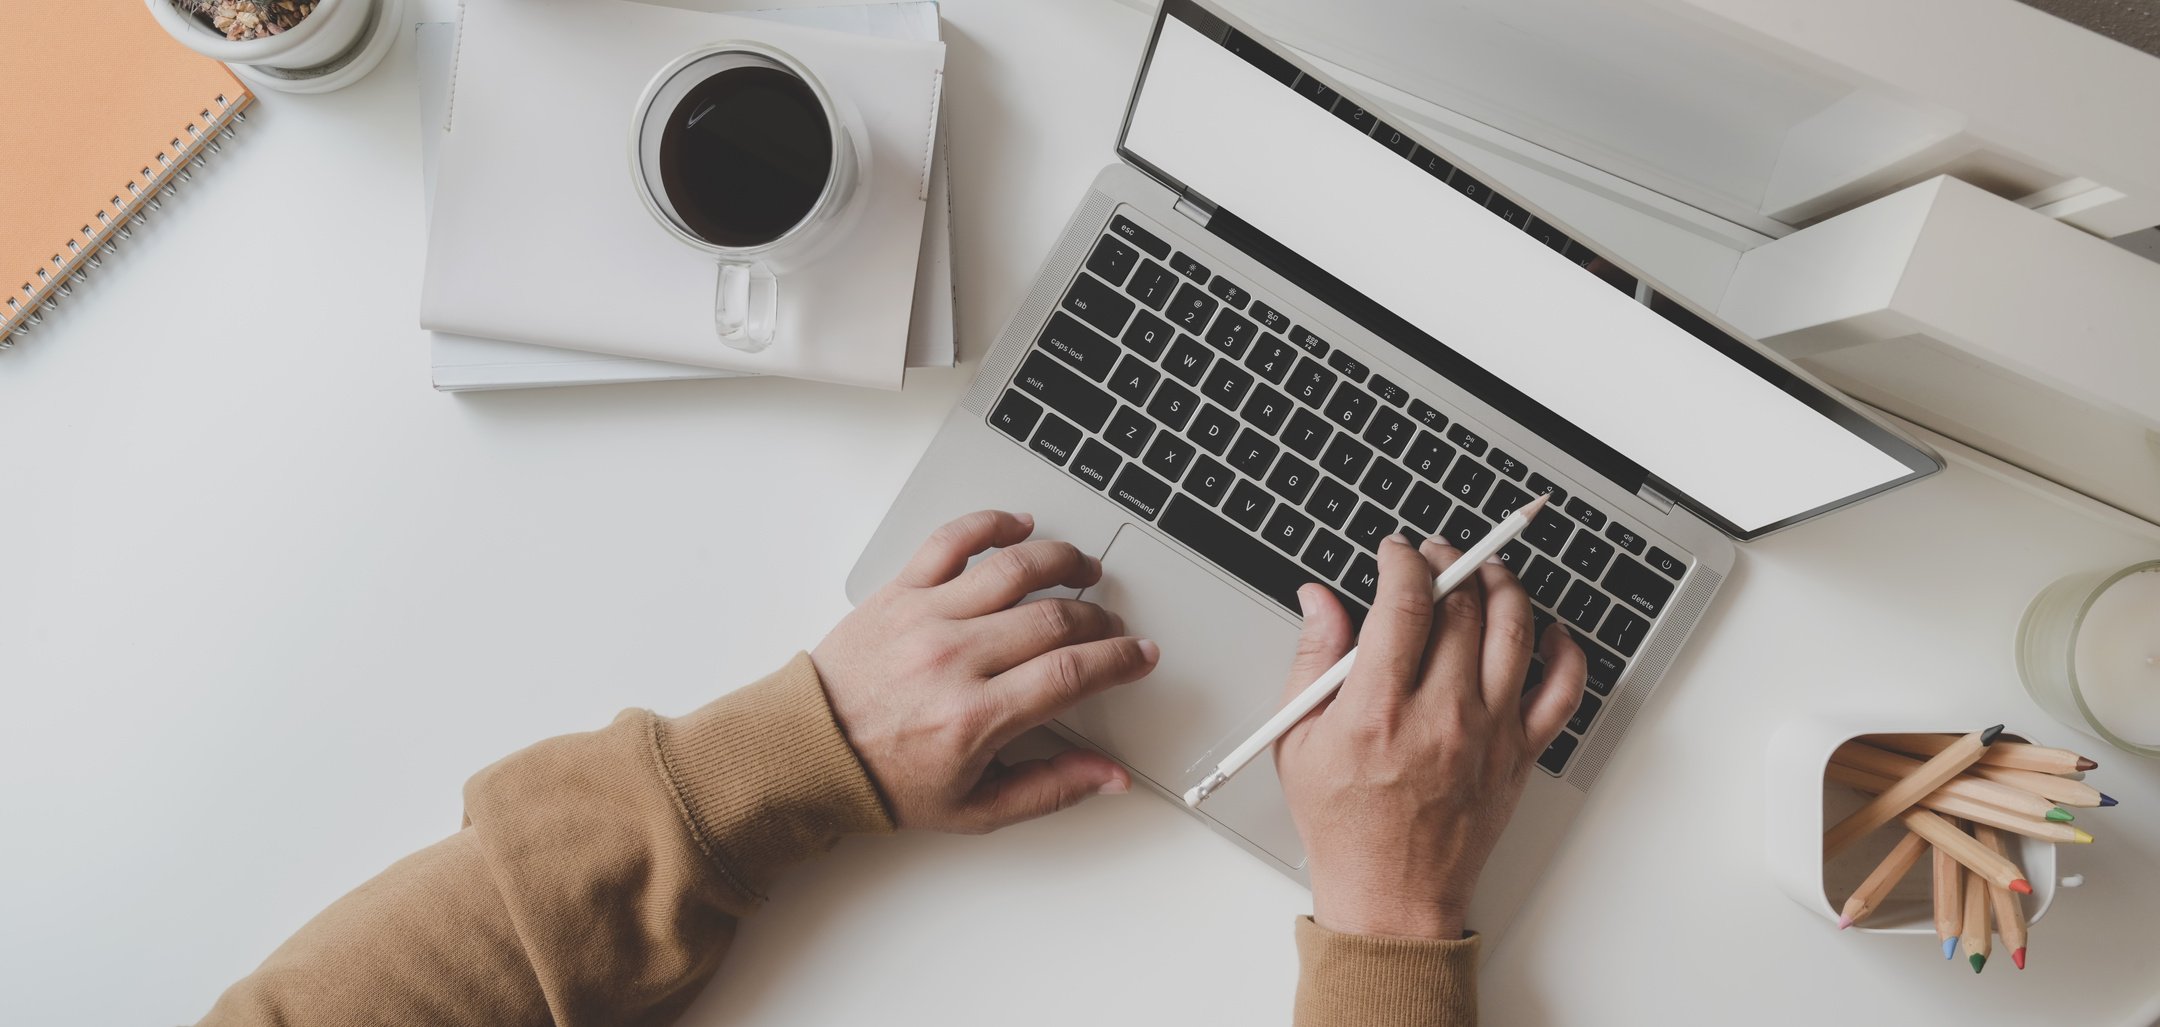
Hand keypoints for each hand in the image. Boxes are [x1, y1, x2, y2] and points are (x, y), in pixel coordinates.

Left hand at [812, 510, 1159, 833]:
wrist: (809, 752)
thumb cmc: (886, 780)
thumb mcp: (976, 809)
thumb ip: (1051, 789)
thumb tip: (1110, 777)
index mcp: (975, 717)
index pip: (1070, 673)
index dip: (1119, 660)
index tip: (1140, 655)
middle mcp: (953, 659)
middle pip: (1053, 618)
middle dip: (1098, 620)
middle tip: (1110, 628)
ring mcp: (925, 617)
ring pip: (1013, 568)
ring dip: (1062, 561)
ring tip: (1083, 569)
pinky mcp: (899, 590)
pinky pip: (952, 540)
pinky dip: (992, 524)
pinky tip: (1019, 526)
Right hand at [1274, 535, 1585, 939]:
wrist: (1392, 897)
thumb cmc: (1345, 825)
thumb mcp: (1298, 741)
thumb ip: (1312, 660)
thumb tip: (1319, 600)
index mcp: (1379, 710)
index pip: (1406, 602)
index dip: (1403, 561)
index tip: (1396, 552)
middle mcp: (1442, 715)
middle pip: (1463, 606)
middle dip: (1449, 562)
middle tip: (1435, 556)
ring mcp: (1489, 733)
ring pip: (1515, 630)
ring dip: (1502, 585)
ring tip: (1485, 571)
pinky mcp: (1520, 754)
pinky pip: (1563, 689)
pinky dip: (1562, 649)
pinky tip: (1544, 631)